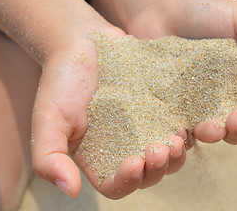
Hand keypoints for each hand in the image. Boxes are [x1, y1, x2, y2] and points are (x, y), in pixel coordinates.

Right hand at [31, 17, 186, 198]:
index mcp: (98, 158)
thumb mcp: (48, 119)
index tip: (134, 162)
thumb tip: (69, 191)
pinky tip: (188, 123)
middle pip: (148, 175)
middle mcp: (125, 148)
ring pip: (168, 156)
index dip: (127, 181)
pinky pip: (177, 128)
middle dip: (158, 169)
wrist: (84, 44)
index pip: (115, 185)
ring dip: (176, 155)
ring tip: (178, 138)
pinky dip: (186, 132)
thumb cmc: (62, 81)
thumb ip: (49, 157)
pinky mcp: (160, 111)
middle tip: (162, 149)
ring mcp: (145, 130)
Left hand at [97, 0, 236, 144]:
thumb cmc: (204, 10)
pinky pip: (181, 132)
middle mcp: (230, 97)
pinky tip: (181, 136)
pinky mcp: (176, 111)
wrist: (160, 9)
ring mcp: (202, 106)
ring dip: (220, 135)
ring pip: (217, 133)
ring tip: (214, 127)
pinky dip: (184, 140)